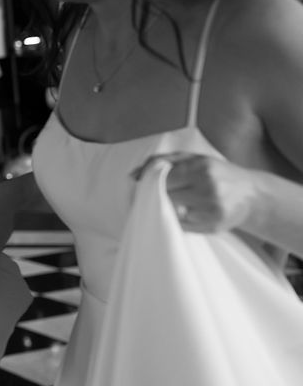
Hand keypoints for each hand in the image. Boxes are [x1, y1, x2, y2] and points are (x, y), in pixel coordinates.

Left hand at [134, 152, 255, 232]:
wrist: (252, 195)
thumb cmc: (217, 173)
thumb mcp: (193, 159)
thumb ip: (161, 161)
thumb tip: (133, 175)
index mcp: (201, 167)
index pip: (162, 178)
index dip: (149, 183)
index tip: (143, 185)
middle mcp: (208, 188)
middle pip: (166, 196)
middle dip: (156, 197)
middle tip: (153, 196)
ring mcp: (212, 209)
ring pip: (172, 213)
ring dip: (167, 209)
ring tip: (175, 202)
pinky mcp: (214, 226)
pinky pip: (183, 226)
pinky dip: (178, 220)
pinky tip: (186, 212)